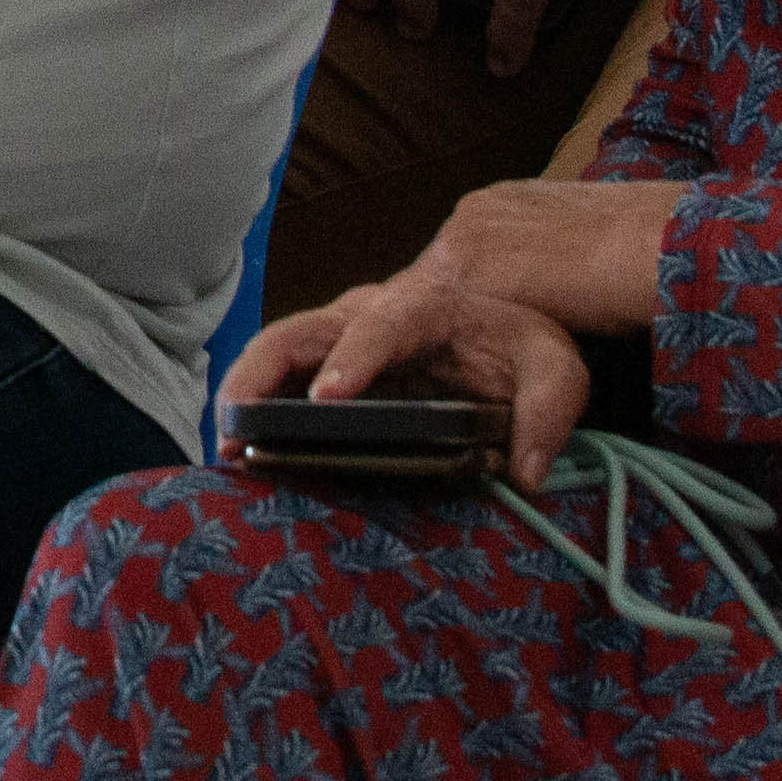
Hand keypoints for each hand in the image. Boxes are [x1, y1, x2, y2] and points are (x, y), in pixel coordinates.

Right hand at [231, 178, 677, 487]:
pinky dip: (252, 409)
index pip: (381, 325)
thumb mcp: (555, 367)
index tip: (328, 399)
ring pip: (274, 353)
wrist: (502, 326)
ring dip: (243, 395)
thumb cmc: (523, 343)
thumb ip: (548, 411)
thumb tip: (525, 474)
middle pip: (297, 332)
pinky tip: (238, 450)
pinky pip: (278, 379)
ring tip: (226, 447)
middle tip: (236, 426)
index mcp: (423, 306)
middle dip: (259, 375)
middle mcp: (366, 314)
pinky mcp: (327, 365)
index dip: (351, 359)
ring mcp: (339, 338)